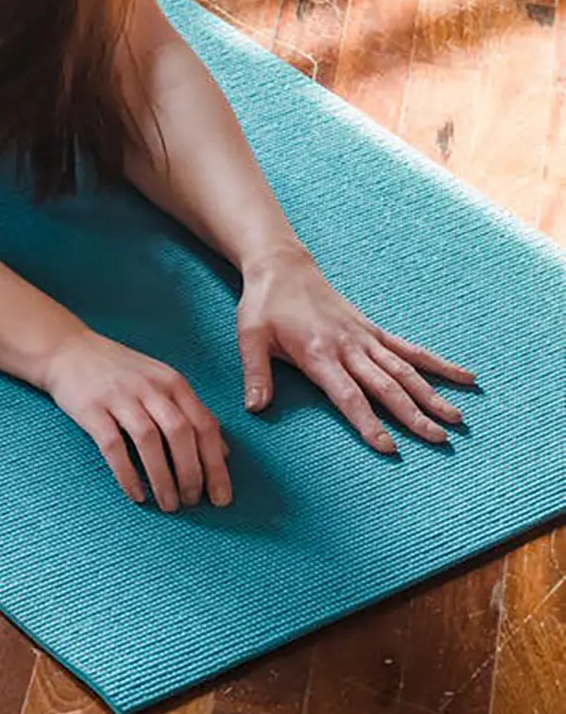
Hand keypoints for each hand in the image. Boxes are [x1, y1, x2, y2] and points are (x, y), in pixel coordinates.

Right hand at [42, 329, 231, 511]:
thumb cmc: (120, 372)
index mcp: (172, 382)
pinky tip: (136, 494)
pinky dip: (127, 473)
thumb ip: (191, 414)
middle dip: (191, 474)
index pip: (204, 425)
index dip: (216, 465)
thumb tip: (224, 453)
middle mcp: (149, 386)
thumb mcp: (162, 383)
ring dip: (163, 478)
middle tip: (192, 503)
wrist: (68, 350)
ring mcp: (119, 396)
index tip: (220, 497)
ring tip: (169, 505)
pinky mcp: (91, 408)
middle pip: (180, 433)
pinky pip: (113, 445)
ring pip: (149, 441)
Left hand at [237, 245, 476, 451]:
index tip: (389, 447)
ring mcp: (365, 337)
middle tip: (440, 440)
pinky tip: (465, 377)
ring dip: (432, 395)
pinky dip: (437, 363)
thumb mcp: (249, 336)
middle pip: (385, 386)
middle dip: (413, 415)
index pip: (348, 395)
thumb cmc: (264, 304)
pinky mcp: (372, 329)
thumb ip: (256, 374)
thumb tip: (254, 410)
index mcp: (318, 353)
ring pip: (404, 370)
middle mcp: (348, 347)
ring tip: (458, 420)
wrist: (281, 265)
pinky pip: (409, 349)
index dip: (368, 421)